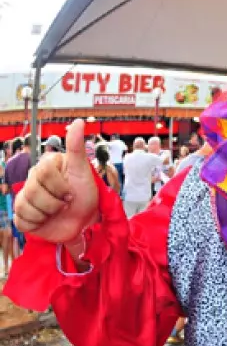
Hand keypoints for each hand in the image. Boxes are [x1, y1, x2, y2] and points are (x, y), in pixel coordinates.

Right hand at [13, 119, 98, 243]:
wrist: (85, 221)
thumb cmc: (85, 195)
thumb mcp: (83, 170)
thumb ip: (76, 147)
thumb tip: (79, 122)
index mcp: (45, 167)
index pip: (44, 173)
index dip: (60, 186)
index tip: (71, 192)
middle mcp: (32, 180)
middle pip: (33, 191)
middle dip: (55, 202)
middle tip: (65, 203)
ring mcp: (25, 198)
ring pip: (27, 207)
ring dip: (48, 213)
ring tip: (57, 211)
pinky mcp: (22, 215)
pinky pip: (22, 220)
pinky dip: (37, 224)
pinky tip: (47, 220)